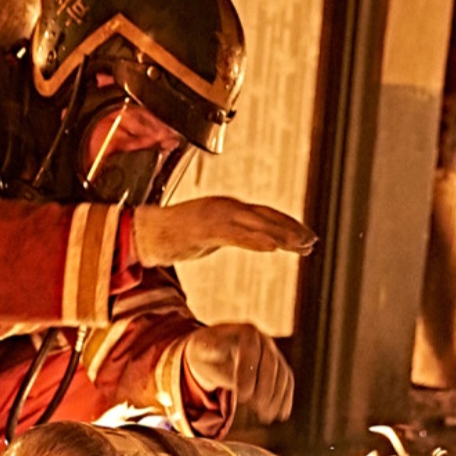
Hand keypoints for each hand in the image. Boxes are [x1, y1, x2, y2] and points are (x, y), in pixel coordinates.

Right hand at [133, 197, 317, 266]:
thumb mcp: (210, 236)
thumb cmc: (174, 236)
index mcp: (228, 209)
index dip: (287, 226)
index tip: (306, 238)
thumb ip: (230, 235)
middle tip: (312, 242)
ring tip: (301, 245)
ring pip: (255, 224)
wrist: (144, 233)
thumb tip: (249, 241)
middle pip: (266, 216)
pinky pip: (235, 235)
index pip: (265, 215)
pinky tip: (272, 247)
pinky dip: (255, 239)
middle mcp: (225, 208)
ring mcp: (215, 216)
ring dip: (280, 235)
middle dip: (291, 229)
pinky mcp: (204, 228)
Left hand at [185, 324, 294, 422]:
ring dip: (276, 397)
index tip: (241, 396)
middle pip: (270, 362)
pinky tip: (281, 415)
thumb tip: (217, 354)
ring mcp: (274, 353)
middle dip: (265, 387)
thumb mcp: (202, 349)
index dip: (248, 373)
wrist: (216, 351)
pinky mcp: (279, 367)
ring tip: (266, 417)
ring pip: (282, 373)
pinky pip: (287, 382)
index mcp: (245, 332)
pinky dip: (285, 398)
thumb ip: (211, 351)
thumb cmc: (206, 351)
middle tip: (257, 408)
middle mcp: (264, 340)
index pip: (250, 348)